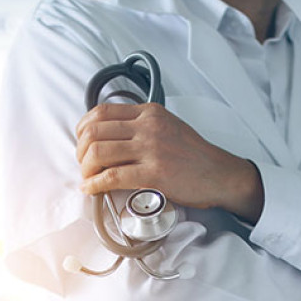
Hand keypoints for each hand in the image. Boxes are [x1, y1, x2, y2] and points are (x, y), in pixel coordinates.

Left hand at [75, 103, 264, 222]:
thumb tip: (109, 137)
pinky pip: (112, 176)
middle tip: (83, 165)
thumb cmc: (193, 156)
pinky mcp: (154, 172)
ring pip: (98, 153)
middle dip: (80, 151)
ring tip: (88, 178)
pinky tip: (91, 189)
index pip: (101, 111)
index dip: (83, 129)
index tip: (81, 143)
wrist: (220, 174)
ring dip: (85, 168)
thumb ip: (140, 126)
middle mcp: (148, 126)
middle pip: (94, 132)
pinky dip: (95, 184)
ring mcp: (151, 148)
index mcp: (149, 112)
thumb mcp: (167, 127)